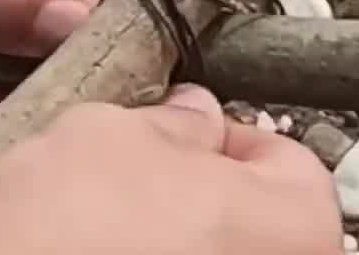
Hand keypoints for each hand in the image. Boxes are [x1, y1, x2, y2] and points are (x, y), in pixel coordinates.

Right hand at [0, 85, 342, 254]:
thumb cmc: (62, 240)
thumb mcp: (110, 134)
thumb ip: (169, 121)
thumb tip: (188, 118)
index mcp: (296, 226)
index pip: (283, 155)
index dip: (216, 132)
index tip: (170, 126)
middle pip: (243, 218)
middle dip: (185, 190)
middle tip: (125, 170)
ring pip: (197, 253)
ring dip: (154, 237)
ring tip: (90, 223)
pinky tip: (79, 253)